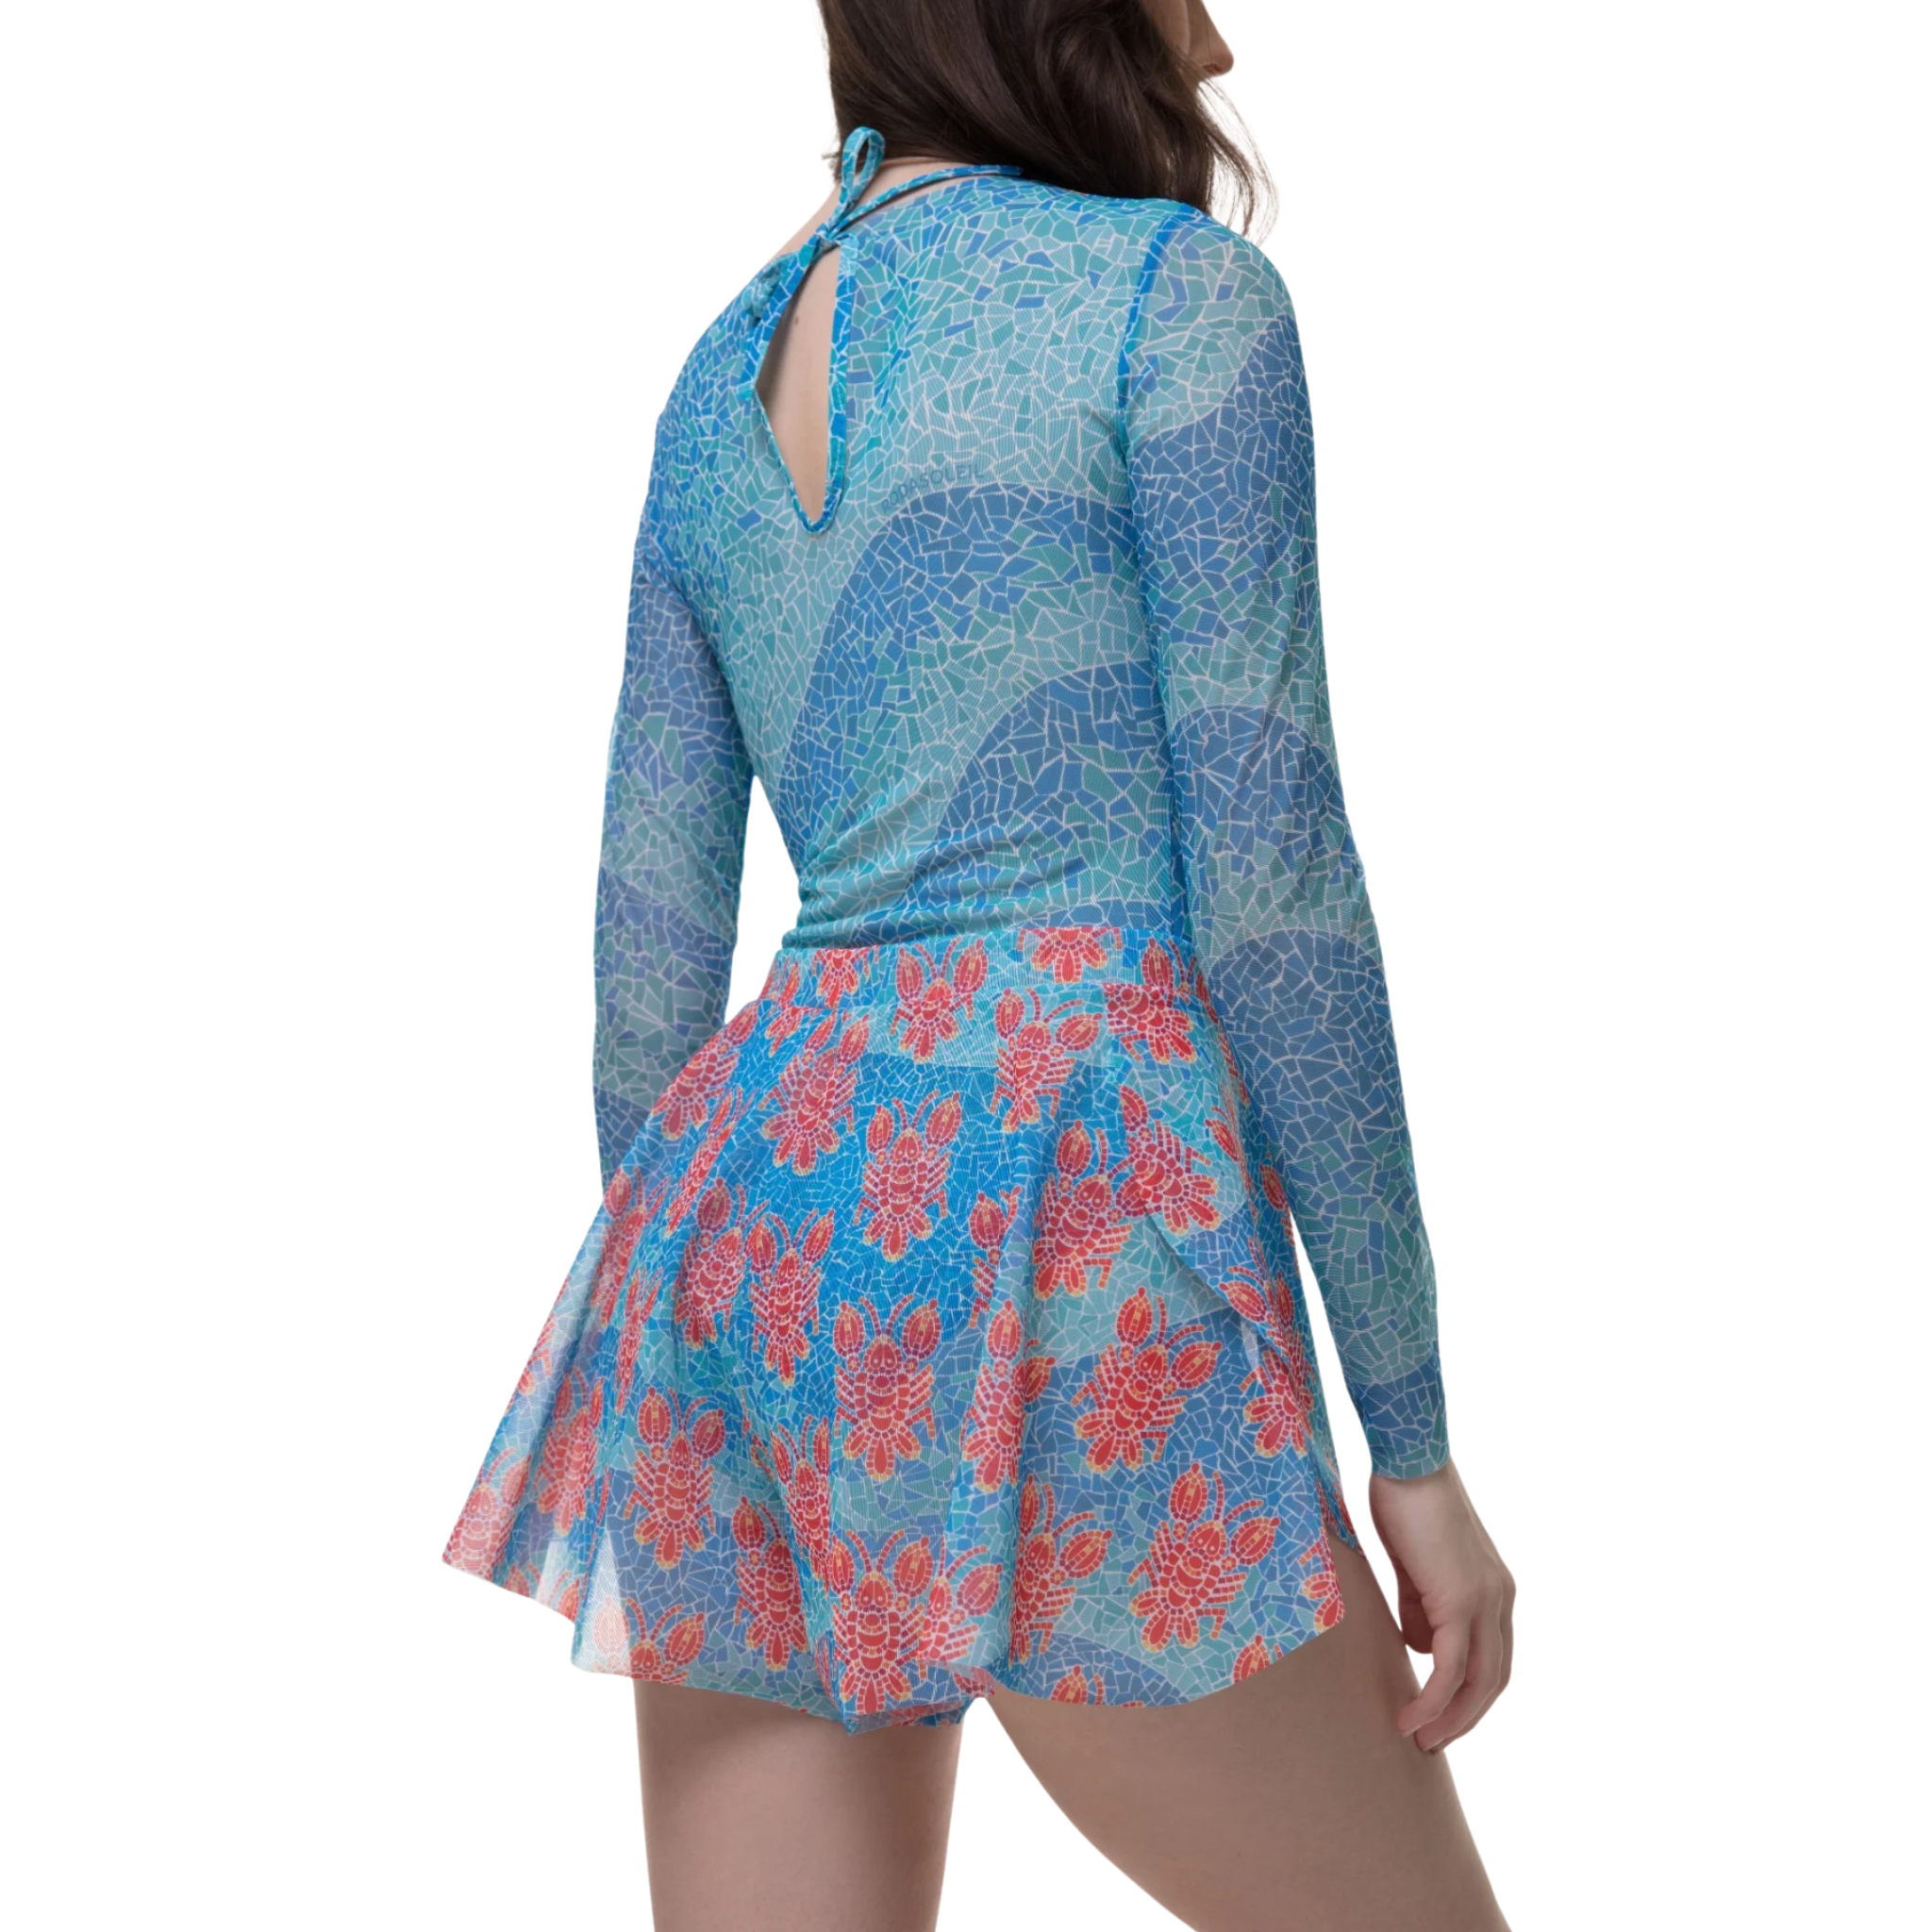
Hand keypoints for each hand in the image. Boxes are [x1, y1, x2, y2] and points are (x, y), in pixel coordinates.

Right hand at [1366, 1458, 1513, 1751]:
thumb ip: (1420, 1604)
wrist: (1407, 1460)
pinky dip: (1434, 1699)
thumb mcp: (1414, 1563)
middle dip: (1464, 1719)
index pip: (1492, 1658)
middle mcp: (1500, 1599)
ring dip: (1450, 1719)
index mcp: (1493, 1589)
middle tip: (1430, 1743)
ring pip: (1480, 1682)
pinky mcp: (1460, 1600)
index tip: (1439, 1718)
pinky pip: (1451, 1667)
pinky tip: (1412, 1716)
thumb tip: (1418, 1644)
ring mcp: (1485, 1600)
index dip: (1469, 1695)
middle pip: (1494, 1680)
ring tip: (1419, 1740)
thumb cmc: (1404, 1499)